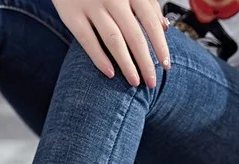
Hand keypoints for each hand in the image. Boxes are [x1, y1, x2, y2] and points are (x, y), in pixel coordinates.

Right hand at [52, 0, 169, 87]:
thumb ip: (146, 3)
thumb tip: (164, 28)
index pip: (150, 22)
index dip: (160, 46)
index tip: (166, 65)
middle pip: (134, 35)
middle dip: (146, 62)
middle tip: (152, 82)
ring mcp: (92, 6)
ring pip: (114, 40)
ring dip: (126, 64)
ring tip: (135, 82)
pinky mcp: (72, 15)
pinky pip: (88, 41)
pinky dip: (100, 59)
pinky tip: (110, 73)